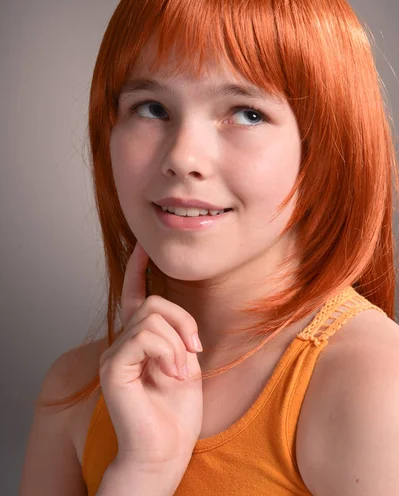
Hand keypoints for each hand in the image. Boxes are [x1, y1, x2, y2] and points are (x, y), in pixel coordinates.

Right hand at [98, 241, 203, 468]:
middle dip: (182, 323)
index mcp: (140, 341)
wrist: (166, 449)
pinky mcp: (113, 367)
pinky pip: (144, 336)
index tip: (143, 247)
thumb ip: (176, 334)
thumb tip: (174, 316)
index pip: (134, 296)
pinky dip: (167, 351)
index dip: (137, 270)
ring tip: (181, 372)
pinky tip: (172, 374)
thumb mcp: (186, 361)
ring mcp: (114, 354)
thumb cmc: (177, 411)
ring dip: (177, 343)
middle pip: (153, 303)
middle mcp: (123, 343)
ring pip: (151, 317)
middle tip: (195, 352)